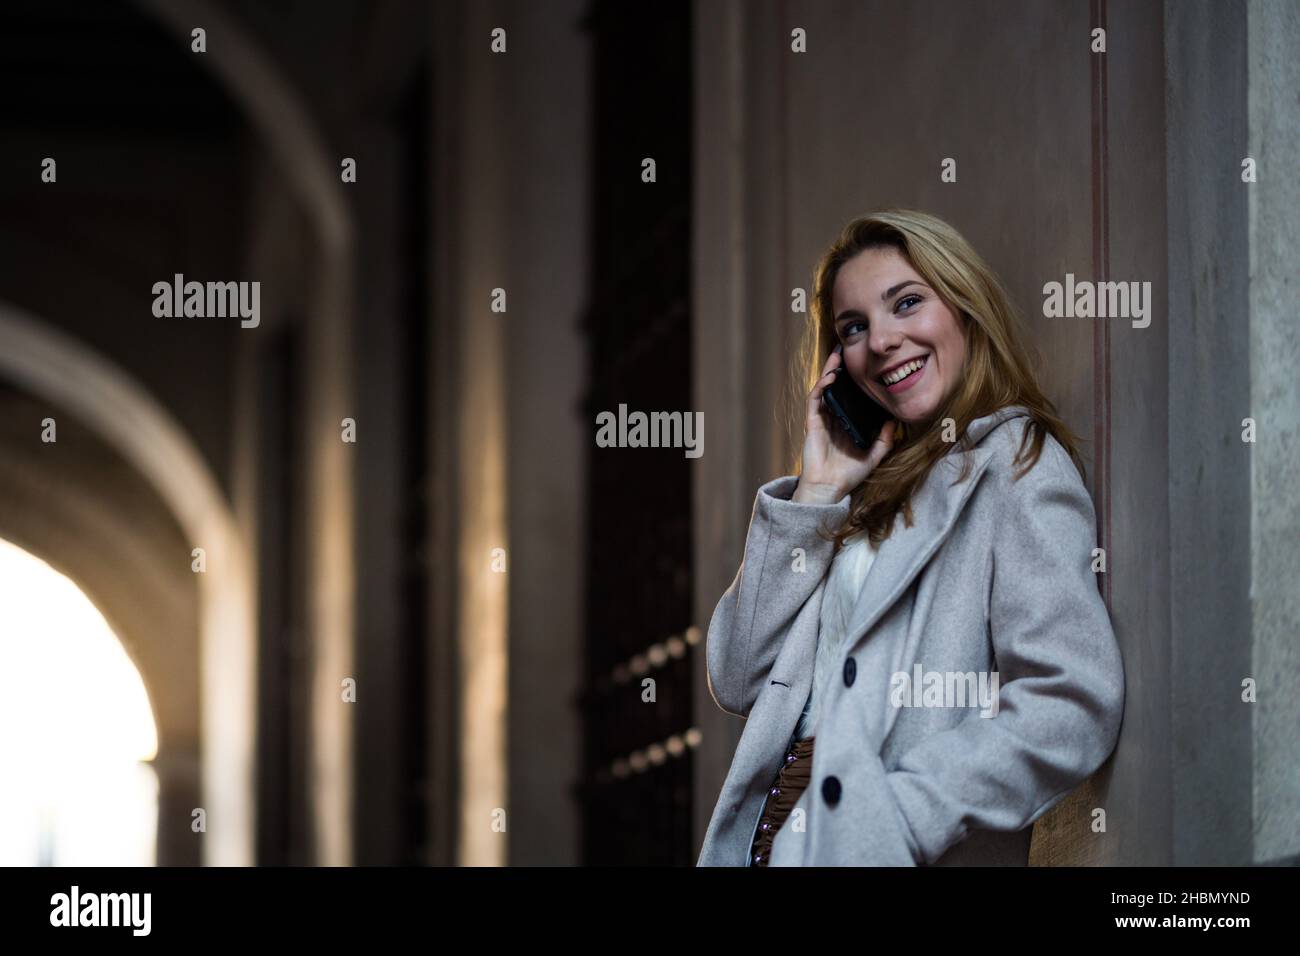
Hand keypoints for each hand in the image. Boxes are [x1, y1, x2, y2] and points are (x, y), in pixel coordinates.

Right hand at [792, 345, 897, 503]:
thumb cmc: (848, 475)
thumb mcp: (874, 455)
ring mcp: (821, 419)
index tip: (863, 364)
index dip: (854, 380)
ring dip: (829, 371)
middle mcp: (832, 418)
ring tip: (837, 356)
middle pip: (835, 387)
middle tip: (846, 349)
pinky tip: (830, 377)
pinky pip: (815, 400)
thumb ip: (884, 439)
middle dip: (839, 368)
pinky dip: (822, 387)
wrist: (830, 488)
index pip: (849, 396)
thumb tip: (894, 420)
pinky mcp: (813, 423)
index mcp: (845, 423)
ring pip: (823, 389)